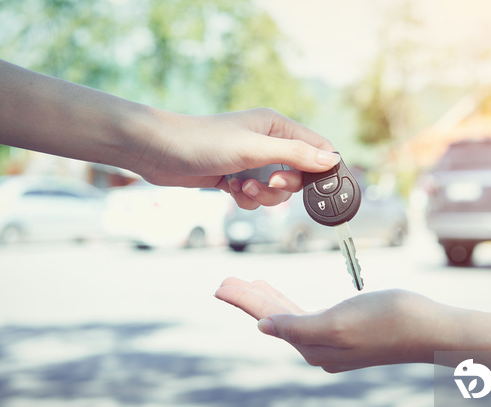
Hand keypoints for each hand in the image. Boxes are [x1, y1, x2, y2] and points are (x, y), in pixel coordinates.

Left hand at [138, 108, 339, 208]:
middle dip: (283, 186)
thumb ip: (294, 155)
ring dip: (262, 195)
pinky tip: (229, 189)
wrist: (159, 152)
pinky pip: (256, 196)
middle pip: (298, 174)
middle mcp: (267, 142)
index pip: (316, 146)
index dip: (322, 168)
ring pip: (276, 191)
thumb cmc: (203, 142)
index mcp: (276, 126)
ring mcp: (251, 161)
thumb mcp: (254, 149)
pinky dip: (246, 198)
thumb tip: (331, 161)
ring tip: (241, 187)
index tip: (321, 188)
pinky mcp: (236, 177)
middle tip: (267, 182)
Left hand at [214, 277, 456, 371]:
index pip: (269, 318)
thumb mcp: (339, 322)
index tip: (222, 286)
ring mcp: (332, 342)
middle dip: (251, 299)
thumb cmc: (389, 319)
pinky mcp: (345, 333)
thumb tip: (264, 328)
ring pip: (289, 317)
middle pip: (275, 318)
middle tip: (227, 282)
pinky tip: (283, 301)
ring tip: (251, 285)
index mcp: (313, 346)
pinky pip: (306, 316)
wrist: (430, 328)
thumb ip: (298, 326)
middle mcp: (318, 348)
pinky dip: (290, 305)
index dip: (245, 300)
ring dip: (268, 300)